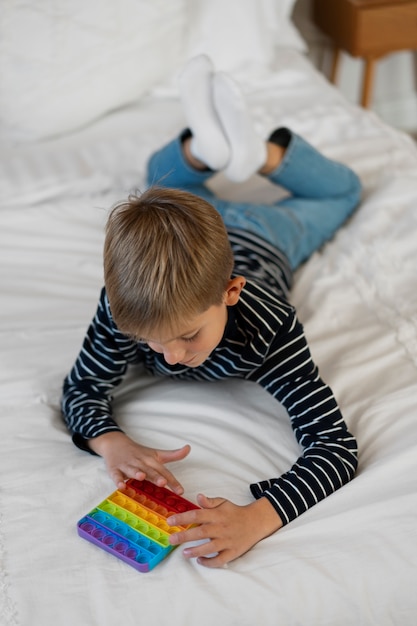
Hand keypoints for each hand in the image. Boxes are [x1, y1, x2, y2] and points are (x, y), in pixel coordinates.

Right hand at [88, 431, 190, 493]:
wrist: (116, 443)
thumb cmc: (139, 452)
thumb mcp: (156, 454)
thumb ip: (173, 455)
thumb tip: (189, 448)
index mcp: (151, 461)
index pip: (164, 471)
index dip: (172, 481)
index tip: (180, 491)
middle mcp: (140, 463)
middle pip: (149, 470)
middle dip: (155, 476)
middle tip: (163, 482)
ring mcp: (127, 465)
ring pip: (132, 470)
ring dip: (137, 473)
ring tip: (142, 477)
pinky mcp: (115, 469)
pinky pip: (116, 475)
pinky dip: (118, 480)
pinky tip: (121, 486)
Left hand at [167, 494, 282, 567]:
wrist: (256, 522)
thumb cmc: (235, 512)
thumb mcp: (223, 502)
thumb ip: (210, 502)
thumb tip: (198, 497)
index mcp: (217, 514)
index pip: (197, 515)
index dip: (183, 518)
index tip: (170, 521)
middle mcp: (221, 527)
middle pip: (201, 532)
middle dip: (185, 536)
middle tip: (171, 539)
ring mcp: (227, 541)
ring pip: (210, 548)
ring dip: (196, 551)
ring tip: (183, 554)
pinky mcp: (233, 552)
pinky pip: (220, 560)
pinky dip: (210, 562)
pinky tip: (200, 561)